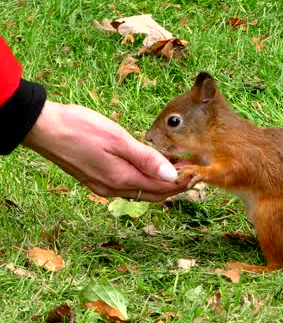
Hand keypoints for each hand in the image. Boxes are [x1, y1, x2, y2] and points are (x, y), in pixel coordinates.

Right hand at [23, 101, 189, 200]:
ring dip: (161, 184)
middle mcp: (113, 189)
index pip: (163, 188)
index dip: (183, 182)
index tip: (199, 171)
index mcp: (122, 179)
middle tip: (193, 171)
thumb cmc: (80, 128)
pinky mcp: (97, 180)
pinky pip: (129, 187)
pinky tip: (151, 166)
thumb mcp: (118, 139)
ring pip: (142, 192)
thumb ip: (147, 159)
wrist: (44, 128)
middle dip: (176, 186)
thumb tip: (173, 176)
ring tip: (178, 168)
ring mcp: (103, 187)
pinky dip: (145, 180)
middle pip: (155, 194)